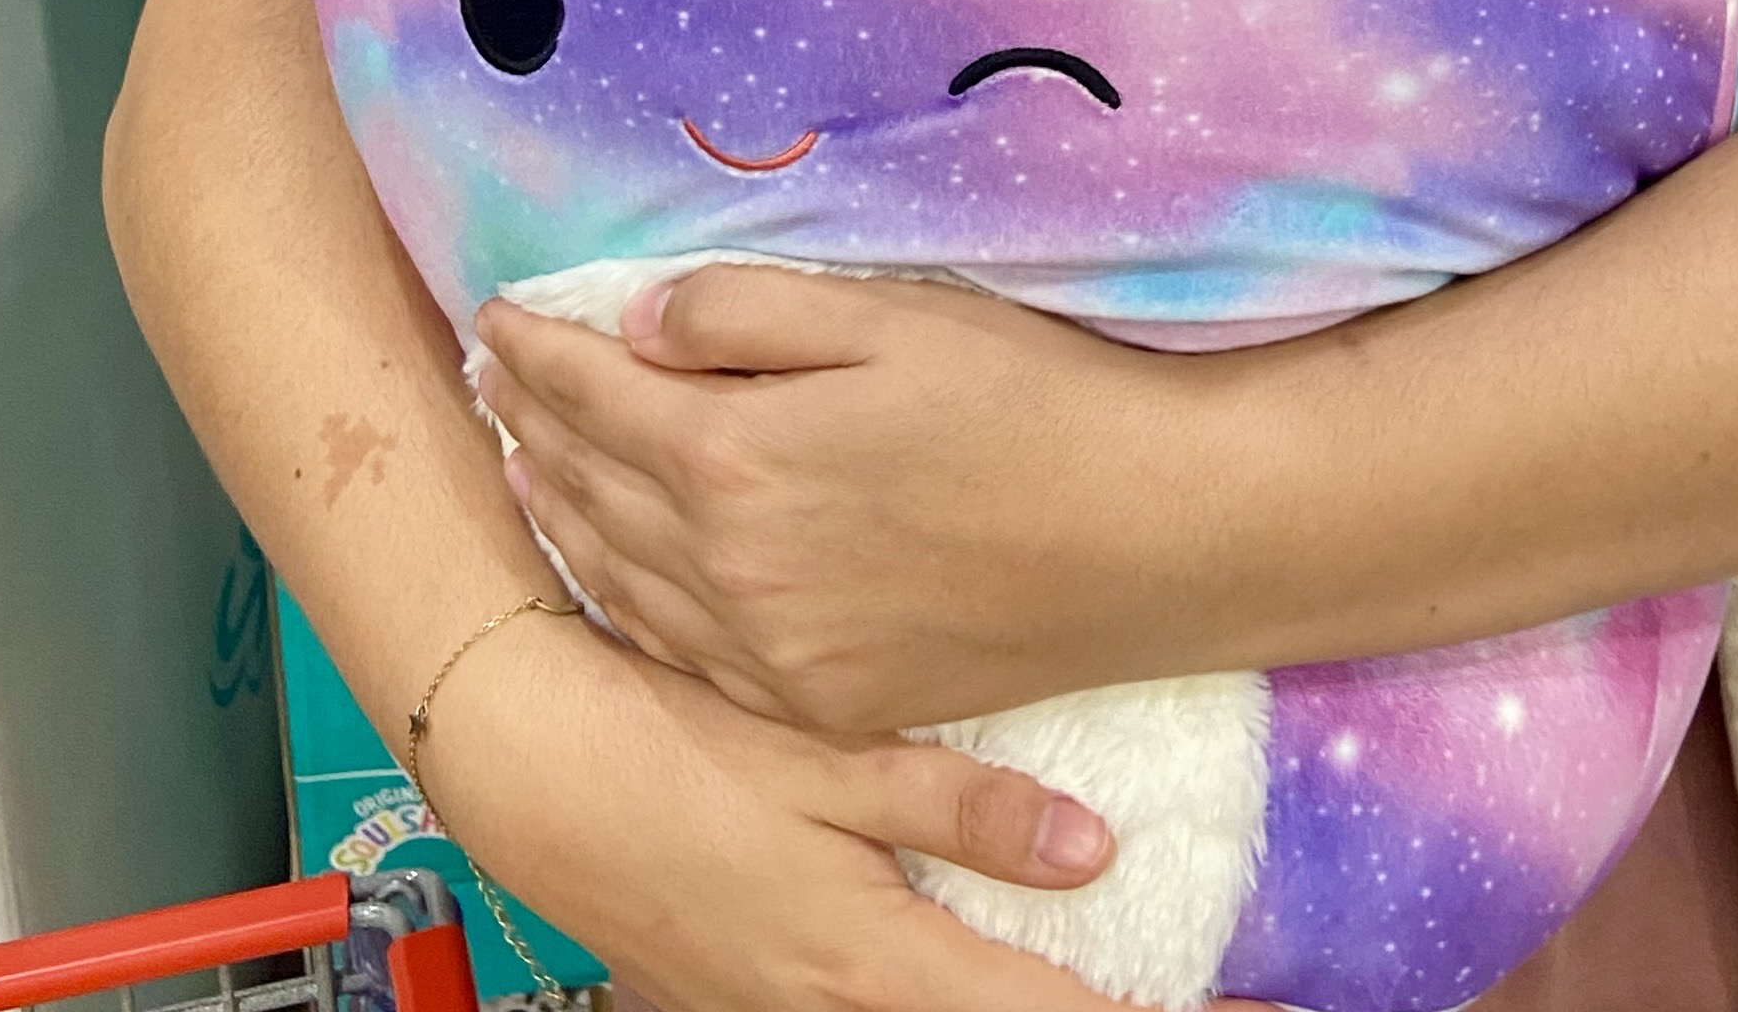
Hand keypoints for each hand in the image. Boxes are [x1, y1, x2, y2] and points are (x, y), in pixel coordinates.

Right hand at [431, 605, 1129, 1011]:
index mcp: (869, 964)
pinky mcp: (745, 1002)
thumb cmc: (676, 752)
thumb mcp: (827, 759)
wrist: (530, 774)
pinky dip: (940, 1000)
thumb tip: (1095, 851)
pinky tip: (972, 966)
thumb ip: (960, 807)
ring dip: (1014, 1006)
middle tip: (1207, 1003)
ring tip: (1109, 986)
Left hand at [473, 269, 1228, 734]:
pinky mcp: (819, 699)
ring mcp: (770, 651)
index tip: (496, 310)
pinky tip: (616, 564)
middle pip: (590, 486)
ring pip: (620, 578)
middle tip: (493, 371)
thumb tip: (641, 322)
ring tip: (525, 456)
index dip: (537, 347)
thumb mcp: (890, 317)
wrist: (1148, 538)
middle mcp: (729, 569)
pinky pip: (682, 648)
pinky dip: (624, 596)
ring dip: (561, 510)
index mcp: (736, 458)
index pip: (596, 393)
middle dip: (532, 420)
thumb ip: (750, 315)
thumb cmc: (1031, 403)